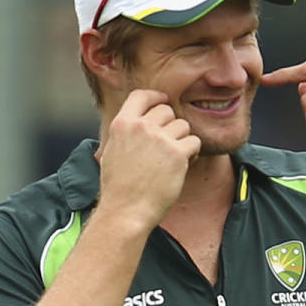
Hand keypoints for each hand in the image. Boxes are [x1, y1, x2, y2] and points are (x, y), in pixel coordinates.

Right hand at [97, 90, 200, 227]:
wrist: (126, 210)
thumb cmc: (118, 187)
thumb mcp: (112, 151)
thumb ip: (126, 132)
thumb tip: (139, 120)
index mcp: (122, 124)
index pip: (141, 96)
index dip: (155, 97)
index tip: (163, 101)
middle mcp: (141, 127)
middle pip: (167, 110)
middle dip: (170, 126)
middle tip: (167, 146)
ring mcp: (160, 139)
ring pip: (183, 125)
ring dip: (182, 140)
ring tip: (174, 159)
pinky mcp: (177, 153)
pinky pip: (194, 141)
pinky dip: (192, 153)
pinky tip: (183, 165)